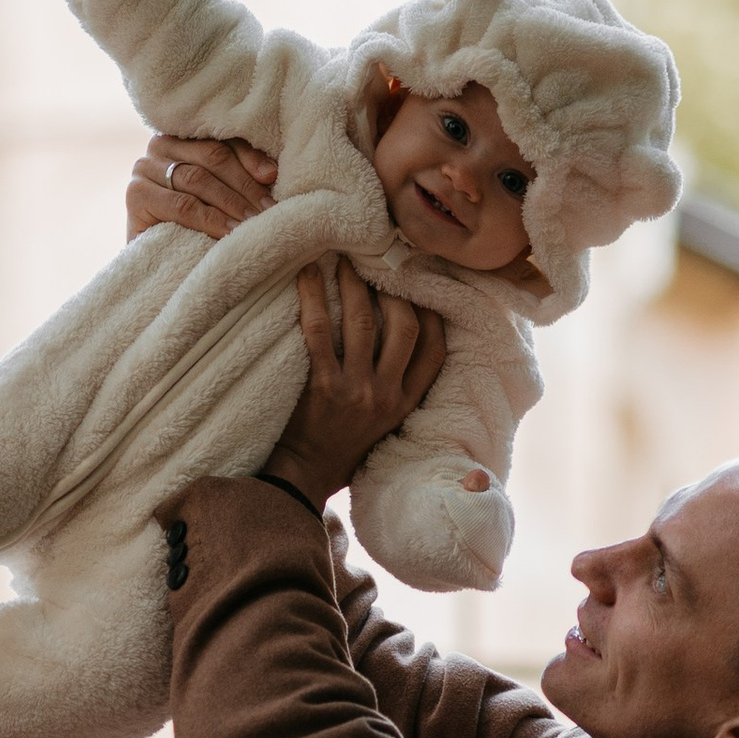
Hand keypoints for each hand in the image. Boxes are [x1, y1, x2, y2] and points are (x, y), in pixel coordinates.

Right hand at [125, 133, 278, 241]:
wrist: (156, 259)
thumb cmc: (195, 223)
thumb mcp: (219, 195)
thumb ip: (240, 176)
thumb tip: (271, 173)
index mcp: (184, 135)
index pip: (222, 138)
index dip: (250, 157)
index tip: (273, 177)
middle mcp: (161, 144)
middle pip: (212, 156)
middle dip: (245, 184)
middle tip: (269, 209)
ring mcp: (144, 168)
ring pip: (197, 179)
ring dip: (231, 203)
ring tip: (253, 222)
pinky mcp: (136, 195)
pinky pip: (181, 205)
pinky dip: (209, 219)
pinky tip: (229, 232)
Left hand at [263, 260, 448, 508]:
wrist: (303, 477)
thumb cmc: (343, 448)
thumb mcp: (386, 424)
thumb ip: (397, 388)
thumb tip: (398, 336)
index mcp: (406, 404)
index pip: (435, 351)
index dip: (431, 313)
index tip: (419, 287)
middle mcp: (387, 395)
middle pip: (404, 327)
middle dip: (392, 289)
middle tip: (376, 265)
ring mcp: (355, 390)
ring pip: (363, 322)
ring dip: (353, 284)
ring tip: (342, 260)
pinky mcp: (321, 386)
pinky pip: (318, 332)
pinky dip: (313, 298)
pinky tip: (307, 275)